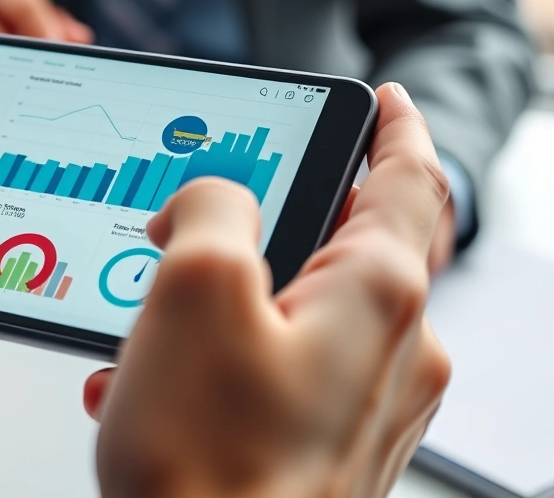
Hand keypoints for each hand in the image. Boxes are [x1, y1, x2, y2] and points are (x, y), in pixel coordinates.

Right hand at [85, 83, 451, 497]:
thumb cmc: (212, 469)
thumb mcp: (194, 292)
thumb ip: (210, 209)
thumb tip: (211, 201)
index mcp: (379, 296)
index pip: (406, 177)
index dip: (391, 126)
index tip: (382, 100)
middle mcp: (393, 352)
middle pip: (349, 243)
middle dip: (273, 221)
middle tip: (216, 212)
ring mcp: (363, 406)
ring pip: (299, 311)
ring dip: (224, 301)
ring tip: (155, 324)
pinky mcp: (325, 445)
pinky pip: (279, 370)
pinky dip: (219, 358)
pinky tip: (154, 385)